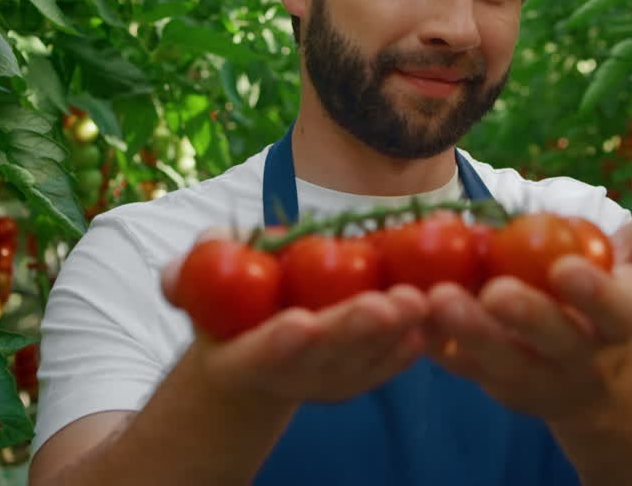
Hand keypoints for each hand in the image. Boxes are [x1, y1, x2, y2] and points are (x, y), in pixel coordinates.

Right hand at [161, 229, 428, 406]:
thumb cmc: (231, 305)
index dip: (280, 340)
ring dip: (397, 329)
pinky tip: (434, 309)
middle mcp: (292, 377)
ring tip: (420, 297)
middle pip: (328, 356)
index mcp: (243, 358)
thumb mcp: (201, 282)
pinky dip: (415, 337)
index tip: (301, 322)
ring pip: (369, 357)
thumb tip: (200, 250)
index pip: (261, 352)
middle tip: (385, 304)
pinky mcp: (366, 374)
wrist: (257, 351)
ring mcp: (333, 380)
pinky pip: (393, 358)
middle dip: (356, 330)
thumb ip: (197, 264)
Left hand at [422, 163, 631, 422]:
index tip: (566, 268)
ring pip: (500, 362)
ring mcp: (534, 378)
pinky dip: (434, 343)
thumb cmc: (615, 302)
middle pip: (553, 342)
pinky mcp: (493, 384)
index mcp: (620, 324)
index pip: (614, 312)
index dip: (592, 293)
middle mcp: (580, 358)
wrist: (596, 384)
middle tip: (495, 290)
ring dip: (468, 333)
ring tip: (437, 298)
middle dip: (526, 317)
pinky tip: (408, 313)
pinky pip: (462, 367)